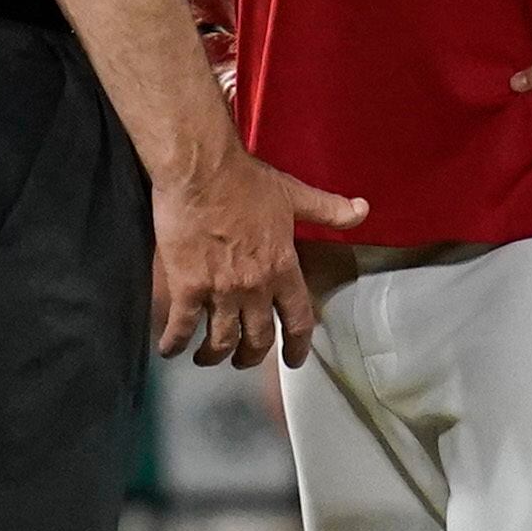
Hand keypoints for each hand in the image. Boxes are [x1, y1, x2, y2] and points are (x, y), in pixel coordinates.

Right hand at [153, 146, 368, 367]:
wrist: (201, 170)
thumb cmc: (246, 180)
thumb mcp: (294, 194)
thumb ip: (328, 210)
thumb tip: (362, 210)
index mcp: (282, 268)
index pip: (298, 319)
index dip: (297, 346)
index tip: (294, 360)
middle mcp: (254, 287)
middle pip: (258, 339)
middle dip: (251, 356)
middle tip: (243, 360)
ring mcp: (220, 290)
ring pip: (221, 340)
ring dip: (214, 355)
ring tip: (207, 358)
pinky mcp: (187, 286)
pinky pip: (182, 326)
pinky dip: (175, 342)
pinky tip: (169, 349)